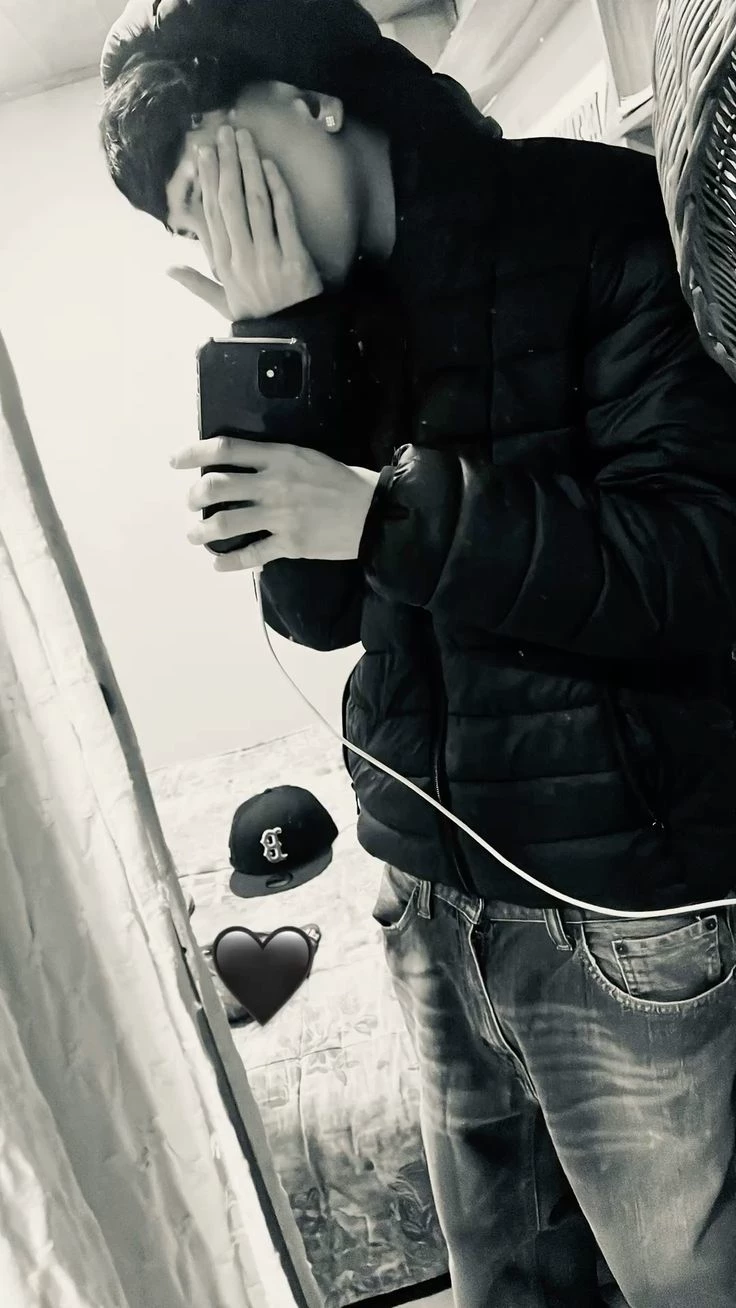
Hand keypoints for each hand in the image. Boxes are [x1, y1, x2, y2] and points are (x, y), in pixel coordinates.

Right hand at [166, 125, 322, 320]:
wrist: (294, 339)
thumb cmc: (258, 320)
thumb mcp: (223, 305)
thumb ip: (197, 284)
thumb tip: (168, 268)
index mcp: (223, 266)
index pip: (211, 215)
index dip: (206, 181)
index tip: (203, 153)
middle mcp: (242, 258)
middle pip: (230, 201)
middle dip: (226, 163)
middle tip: (225, 133)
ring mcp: (269, 257)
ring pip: (255, 202)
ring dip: (249, 166)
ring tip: (245, 139)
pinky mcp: (295, 258)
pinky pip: (284, 216)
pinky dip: (277, 188)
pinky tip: (270, 166)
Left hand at [170, 435, 380, 570]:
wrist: (373, 512)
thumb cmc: (342, 481)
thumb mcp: (307, 457)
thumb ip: (273, 459)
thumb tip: (239, 466)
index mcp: (279, 456)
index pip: (226, 449)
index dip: (194, 454)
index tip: (176, 462)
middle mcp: (274, 484)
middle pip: (216, 486)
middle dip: (195, 497)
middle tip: (192, 504)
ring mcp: (280, 516)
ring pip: (225, 523)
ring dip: (202, 531)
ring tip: (196, 535)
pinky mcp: (289, 544)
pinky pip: (250, 555)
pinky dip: (228, 562)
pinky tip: (218, 564)